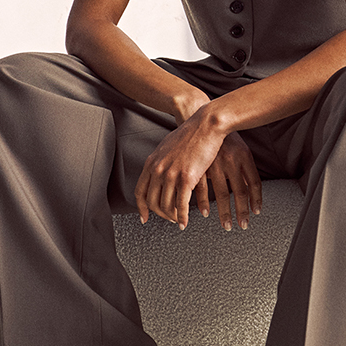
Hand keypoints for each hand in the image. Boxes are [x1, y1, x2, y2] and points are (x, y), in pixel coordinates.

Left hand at [135, 113, 261, 230]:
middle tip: (168, 219)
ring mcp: (171, 174)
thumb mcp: (167, 146)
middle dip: (160, 215)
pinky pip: (181, 205)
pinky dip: (183, 217)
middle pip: (152, 202)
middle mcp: (158, 170)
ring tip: (179, 220)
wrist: (205, 124)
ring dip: (172, 217)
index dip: (142, 208)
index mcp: (152, 162)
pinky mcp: (187, 178)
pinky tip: (186, 221)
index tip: (145, 217)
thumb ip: (161, 160)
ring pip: (166, 206)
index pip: (140, 192)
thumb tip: (160, 170)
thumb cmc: (191, 133)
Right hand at [193, 133, 261, 231]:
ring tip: (227, 224)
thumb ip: (245, 170)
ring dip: (224, 212)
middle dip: (242, 212)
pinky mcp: (198, 165)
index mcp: (244, 155)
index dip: (256, 200)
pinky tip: (205, 212)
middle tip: (242, 226)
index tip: (255, 213)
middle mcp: (231, 160)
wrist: (201, 118)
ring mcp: (214, 163)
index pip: (255, 183)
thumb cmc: (223, 137)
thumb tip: (252, 190)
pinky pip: (203, 188)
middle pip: (240, 192)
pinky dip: (204, 202)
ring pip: (223, 193)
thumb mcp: (240, 149)